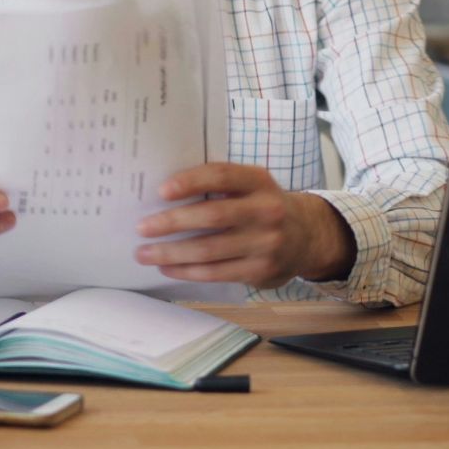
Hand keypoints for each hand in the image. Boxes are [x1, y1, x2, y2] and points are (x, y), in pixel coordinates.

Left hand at [133, 163, 355, 289]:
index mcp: (259, 181)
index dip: (190, 182)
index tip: (161, 190)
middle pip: (212, 216)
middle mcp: (266, 210)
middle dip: (172, 222)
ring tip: (144, 253)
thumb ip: (219, 185)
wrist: (307, 236)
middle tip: (142, 227)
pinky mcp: (260, 270)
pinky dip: (187, 271)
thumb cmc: (262, 206)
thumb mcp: (251, 186)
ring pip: (209, 250)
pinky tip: (167, 267)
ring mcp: (266, 243)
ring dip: (171, 253)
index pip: (222, 176)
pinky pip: (216, 273)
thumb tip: (163, 193)